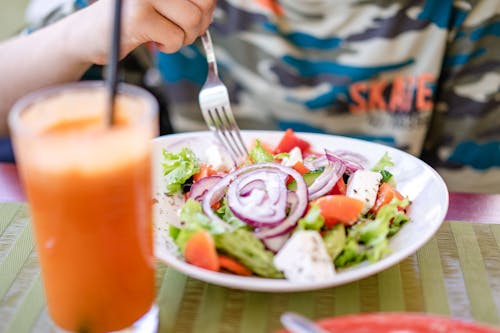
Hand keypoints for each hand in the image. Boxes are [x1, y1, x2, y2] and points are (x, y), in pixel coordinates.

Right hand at [66, 0, 215, 64]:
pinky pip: (175, 38)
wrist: (88, 36)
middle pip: (204, 2)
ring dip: (184, 38)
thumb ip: (187, 1)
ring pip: (192, 21)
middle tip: (182, 29)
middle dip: (199, 24)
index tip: (196, 15)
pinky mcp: (138, 17)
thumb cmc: (130, 20)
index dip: (207, 6)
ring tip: (166, 35)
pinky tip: (154, 41)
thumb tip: (213, 7)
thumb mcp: (163, 3)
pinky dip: (170, 47)